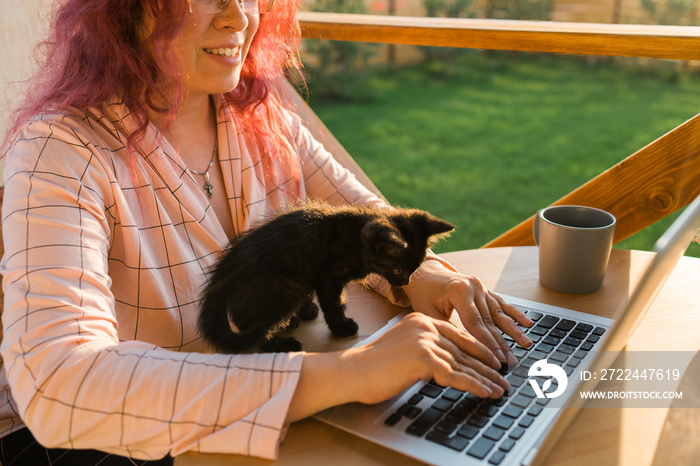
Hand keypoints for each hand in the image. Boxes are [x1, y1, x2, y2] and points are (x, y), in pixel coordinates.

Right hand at [286, 313, 509, 421]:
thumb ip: (423, 350)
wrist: (352, 371)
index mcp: (421, 320)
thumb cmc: (372, 366)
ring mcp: (425, 340)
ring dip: (486, 378)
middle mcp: (425, 326)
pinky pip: (456, 375)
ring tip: (500, 389)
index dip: (478, 349)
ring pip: (464, 363)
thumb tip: (445, 364)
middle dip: (487, 365)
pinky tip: (486, 393)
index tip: (493, 360)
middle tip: (503, 377)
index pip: (457, 335)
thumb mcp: (403, 350)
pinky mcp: (424, 358)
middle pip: (464, 349)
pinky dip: (475, 386)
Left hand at [402, 259, 533, 364]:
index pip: (476, 323)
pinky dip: (514, 313)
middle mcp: (473, 287)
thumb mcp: (427, 312)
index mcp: (459, 292)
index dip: (487, 343)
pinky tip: (527, 322)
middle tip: (512, 360)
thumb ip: (446, 328)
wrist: (424, 271)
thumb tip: (464, 350)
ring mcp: (480, 286)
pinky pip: (501, 303)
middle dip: (502, 342)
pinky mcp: (484, 288)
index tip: (497, 359)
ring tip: (526, 343)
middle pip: (490, 320)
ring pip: (499, 312)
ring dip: (513, 330)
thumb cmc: (423, 293)